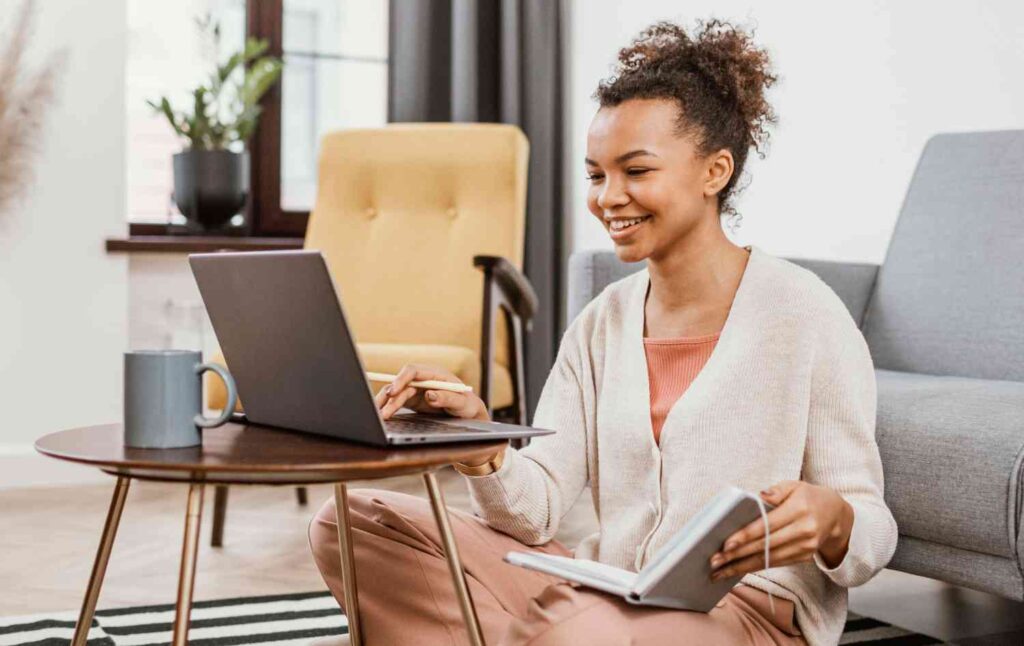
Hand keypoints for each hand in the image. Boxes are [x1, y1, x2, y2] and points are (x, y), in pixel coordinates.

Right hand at [375, 363, 490, 421]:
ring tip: (380, 417)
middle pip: (400, 383)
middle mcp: (422, 379)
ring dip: (386, 404)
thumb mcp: (461, 402)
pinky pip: (396, 402)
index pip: (413, 371)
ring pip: (396, 393)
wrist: (466, 412)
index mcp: (434, 373)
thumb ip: (446, 398)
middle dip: (390, 397)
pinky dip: (388, 408)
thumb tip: (429, 394)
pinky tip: (382, 416)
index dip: (401, 379)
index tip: (393, 392)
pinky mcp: (411, 399)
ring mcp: (416, 389)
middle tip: (381, 411)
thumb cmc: (466, 404)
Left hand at [708, 480, 853, 581]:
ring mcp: (805, 547)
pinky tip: (737, 570)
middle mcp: (804, 531)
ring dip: (742, 567)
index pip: (767, 525)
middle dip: (737, 555)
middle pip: (765, 545)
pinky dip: (755, 567)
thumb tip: (758, 496)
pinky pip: (775, 563)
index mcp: (799, 510)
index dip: (746, 536)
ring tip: (719, 572)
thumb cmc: (809, 497)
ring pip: (768, 559)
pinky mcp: (803, 557)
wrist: (837, 516)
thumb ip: (776, 491)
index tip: (726, 544)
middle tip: (714, 561)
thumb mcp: (795, 486)